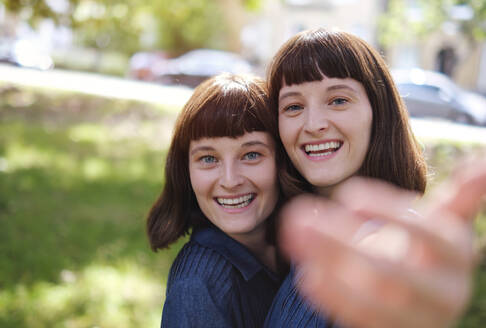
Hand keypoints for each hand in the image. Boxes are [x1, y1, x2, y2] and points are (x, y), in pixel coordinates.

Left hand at [279, 160, 485, 327]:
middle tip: (298, 217)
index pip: (426, 233)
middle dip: (340, 242)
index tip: (347, 193)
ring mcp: (418, 318)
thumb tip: (485, 165)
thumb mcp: (445, 225)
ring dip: (327, 266)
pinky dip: (333, 298)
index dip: (388, 212)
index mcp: (457, 254)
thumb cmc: (427, 251)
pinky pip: (362, 319)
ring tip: (293, 236)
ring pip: (371, 296)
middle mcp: (443, 291)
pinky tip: (306, 275)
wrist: (428, 301)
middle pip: (389, 269)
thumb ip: (461, 198)